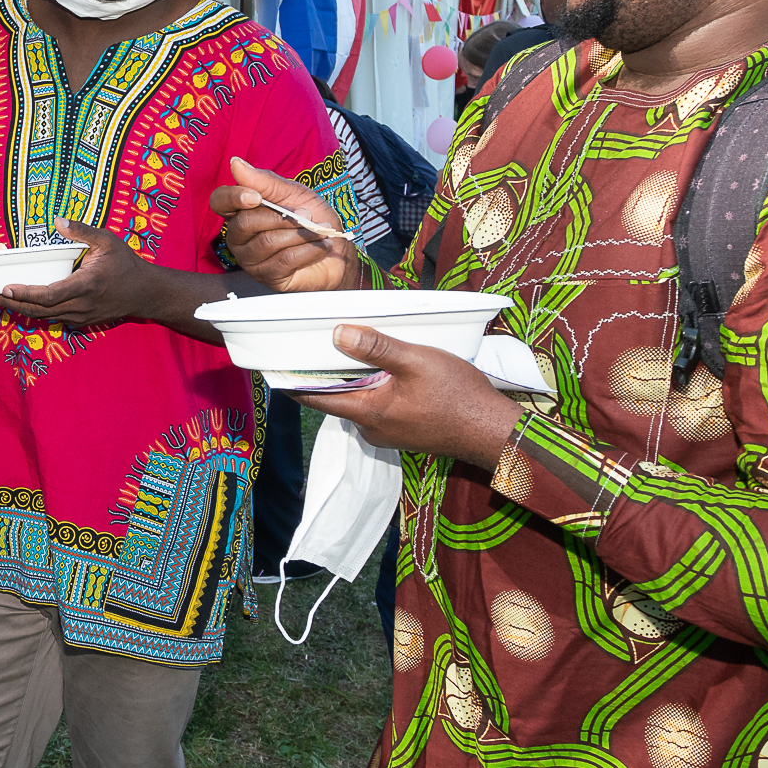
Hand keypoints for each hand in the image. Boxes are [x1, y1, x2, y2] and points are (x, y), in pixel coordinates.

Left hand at [0, 223, 168, 330]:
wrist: (145, 293)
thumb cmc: (126, 264)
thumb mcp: (108, 241)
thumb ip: (81, 231)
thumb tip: (57, 220)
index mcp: (86, 285)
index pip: (48, 295)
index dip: (24, 294)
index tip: (4, 288)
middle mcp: (81, 305)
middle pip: (38, 311)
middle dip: (12, 305)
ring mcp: (80, 317)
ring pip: (43, 318)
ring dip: (20, 310)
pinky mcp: (81, 322)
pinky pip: (53, 319)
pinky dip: (35, 312)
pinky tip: (21, 303)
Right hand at [210, 158, 362, 292]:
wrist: (338, 250)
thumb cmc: (313, 219)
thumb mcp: (293, 192)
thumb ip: (265, 181)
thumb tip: (236, 163)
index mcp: (241, 211)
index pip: (220, 202)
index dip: (233, 198)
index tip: (256, 196)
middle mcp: (240, 237)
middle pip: (245, 224)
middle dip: (282, 217)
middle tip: (307, 215)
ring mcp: (251, 259)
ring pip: (267, 242)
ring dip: (301, 234)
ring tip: (319, 231)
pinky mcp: (268, 277)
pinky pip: (284, 260)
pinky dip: (309, 250)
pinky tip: (321, 246)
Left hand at [296, 325, 521, 465]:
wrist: (493, 431)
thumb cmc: (458, 395)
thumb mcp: (416, 361)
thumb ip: (377, 348)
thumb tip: (337, 333)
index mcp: (367, 411)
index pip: (315, 398)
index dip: (292, 382)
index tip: (274, 368)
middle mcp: (371, 428)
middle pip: (336, 399)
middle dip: (325, 375)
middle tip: (315, 347)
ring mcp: (389, 434)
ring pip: (359, 403)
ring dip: (354, 381)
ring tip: (350, 352)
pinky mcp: (406, 433)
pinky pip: (379, 408)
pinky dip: (374, 390)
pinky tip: (385, 372)